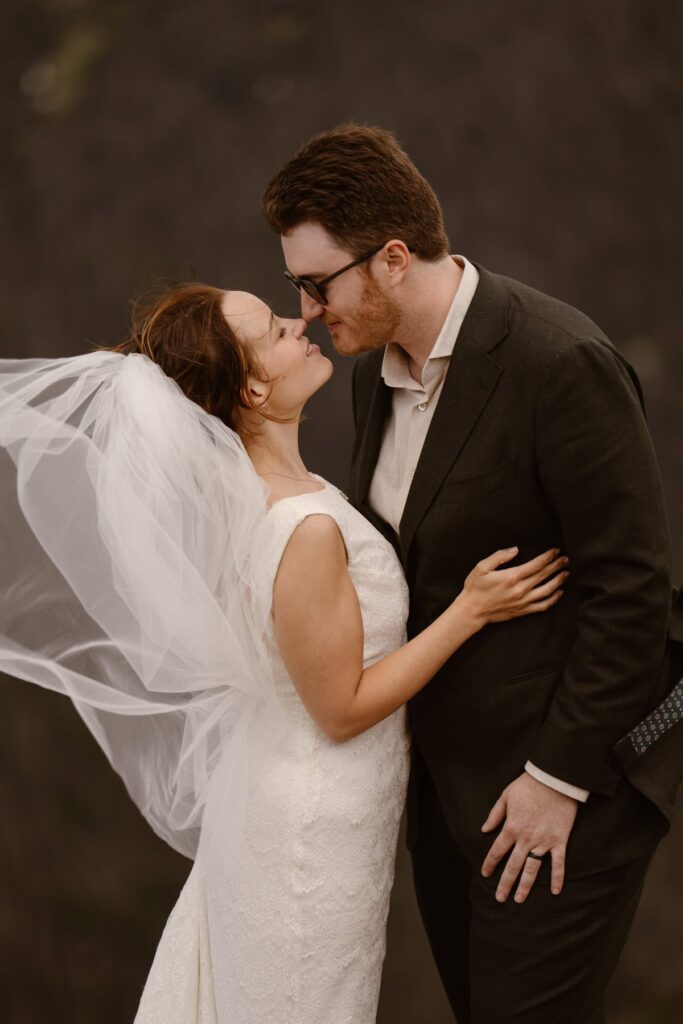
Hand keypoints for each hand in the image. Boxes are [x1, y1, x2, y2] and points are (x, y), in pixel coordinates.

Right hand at [460, 547, 568, 626]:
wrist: (473, 610)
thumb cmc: (475, 588)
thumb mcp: (482, 567)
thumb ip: (499, 556)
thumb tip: (515, 549)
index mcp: (511, 577)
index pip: (536, 564)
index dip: (548, 557)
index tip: (556, 551)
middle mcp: (520, 589)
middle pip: (544, 575)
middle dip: (557, 566)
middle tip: (566, 559)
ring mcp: (523, 601)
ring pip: (548, 590)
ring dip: (559, 581)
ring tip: (566, 573)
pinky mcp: (523, 610)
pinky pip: (543, 605)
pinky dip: (554, 599)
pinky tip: (559, 592)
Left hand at [480, 773, 577, 901]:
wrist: (554, 779)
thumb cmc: (528, 785)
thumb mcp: (505, 796)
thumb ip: (494, 815)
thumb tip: (484, 830)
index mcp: (511, 827)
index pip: (497, 851)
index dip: (490, 864)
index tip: (485, 875)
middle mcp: (525, 838)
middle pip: (513, 866)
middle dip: (505, 883)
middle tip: (499, 898)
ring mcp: (543, 841)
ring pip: (532, 869)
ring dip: (525, 886)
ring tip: (519, 900)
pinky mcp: (559, 840)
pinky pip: (558, 863)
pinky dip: (557, 878)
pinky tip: (555, 892)